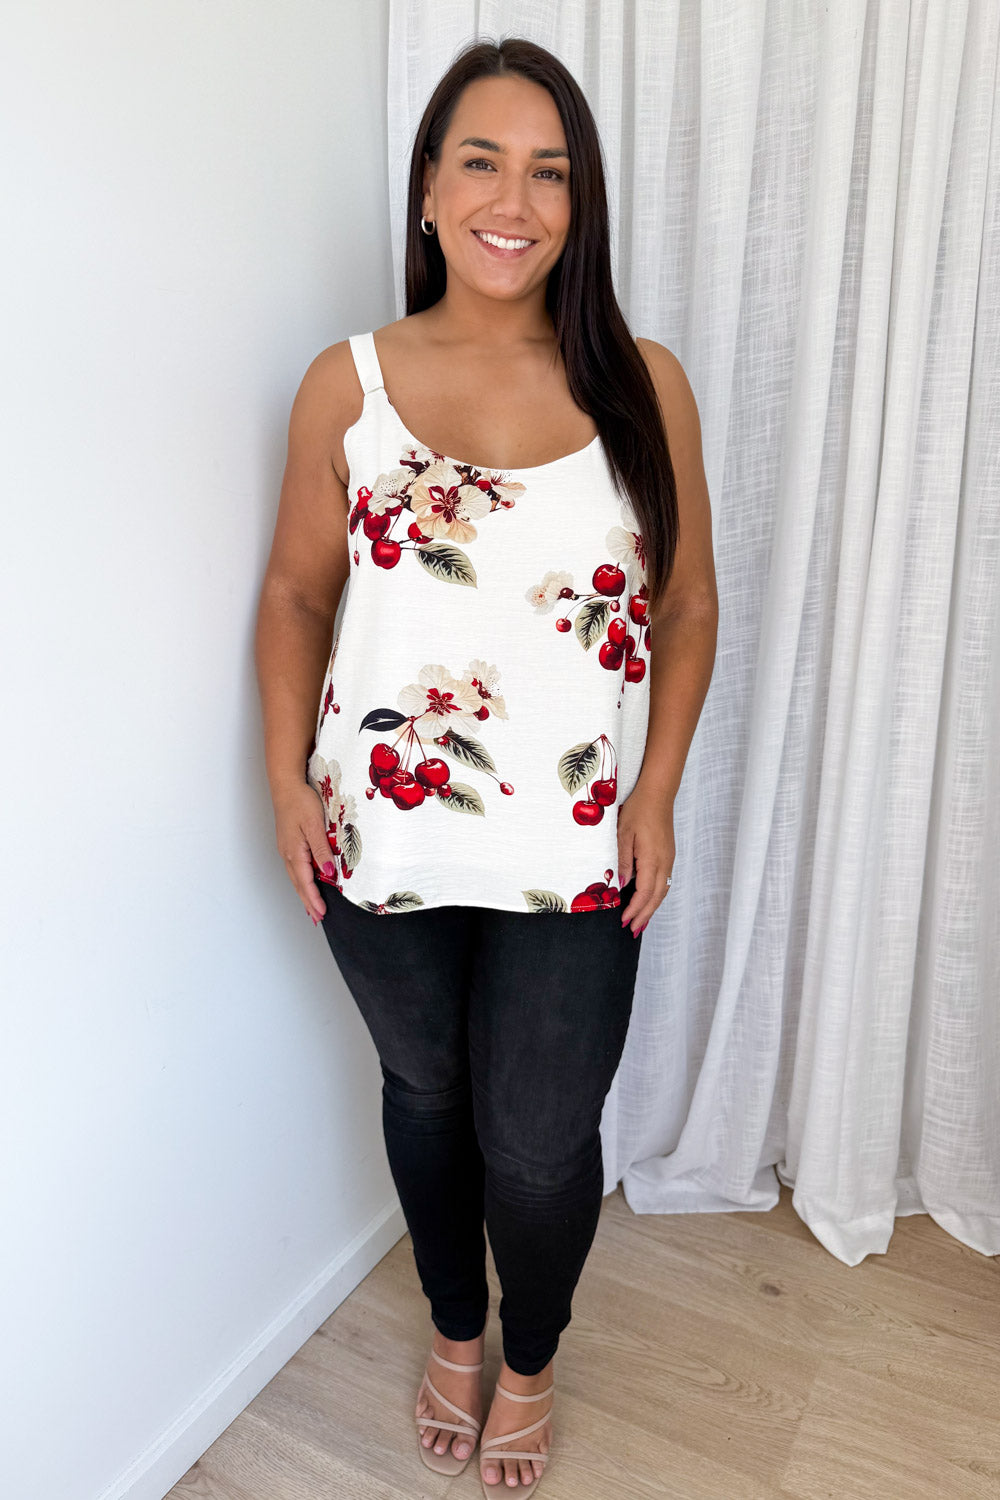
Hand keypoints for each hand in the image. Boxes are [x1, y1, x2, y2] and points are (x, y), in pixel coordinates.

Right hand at [272, 780, 336, 924]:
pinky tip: (306, 883)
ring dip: (304, 894)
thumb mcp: (315, 825)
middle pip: (299, 884)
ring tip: (312, 908)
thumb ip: (322, 850)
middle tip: (317, 919)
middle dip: (308, 903)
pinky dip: (302, 881)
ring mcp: (287, 849)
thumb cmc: (301, 801)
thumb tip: (328, 874)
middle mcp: (288, 854)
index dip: (314, 900)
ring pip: (296, 877)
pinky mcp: (289, 843)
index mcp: (294, 852)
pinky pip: (295, 868)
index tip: (321, 915)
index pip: (306, 882)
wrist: (286, 785)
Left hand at [616, 786, 675, 934]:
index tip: (624, 921)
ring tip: (640, 922)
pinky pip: (664, 881)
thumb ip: (623, 860)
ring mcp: (668, 859)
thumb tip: (622, 885)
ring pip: (662, 890)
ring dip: (651, 908)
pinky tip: (647, 900)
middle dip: (644, 915)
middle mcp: (664, 862)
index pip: (645, 892)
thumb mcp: (623, 834)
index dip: (635, 909)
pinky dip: (655, 896)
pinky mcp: (668, 855)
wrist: (658, 794)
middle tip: (632, 930)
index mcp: (652, 858)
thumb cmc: (638, 810)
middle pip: (657, 897)